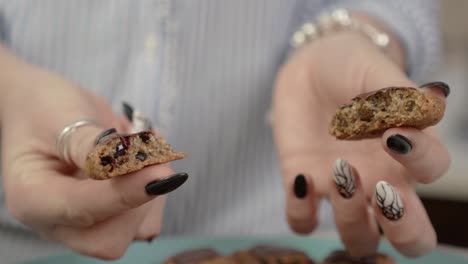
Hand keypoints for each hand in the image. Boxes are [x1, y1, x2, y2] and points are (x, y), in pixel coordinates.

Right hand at [1, 53, 186, 259]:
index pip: (82, 211)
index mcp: (34, 198)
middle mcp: (60, 220)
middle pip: (110, 238)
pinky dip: (157, 185)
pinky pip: (148, 216)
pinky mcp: (112, 214)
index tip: (159, 173)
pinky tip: (145, 155)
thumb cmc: (45, 108)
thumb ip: (95, 146)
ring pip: (136, 229)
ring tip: (142, 146)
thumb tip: (137, 165)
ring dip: (153, 188)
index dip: (124, 194)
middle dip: (139, 199)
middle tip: (150, 155)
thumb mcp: (63, 117)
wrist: (46, 106)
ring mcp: (88, 220)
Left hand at [273, 32, 449, 256]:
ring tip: (341, 172)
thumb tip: (428, 108)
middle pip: (410, 236)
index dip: (420, 159)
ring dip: (351, 219)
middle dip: (402, 228)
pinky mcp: (303, 184)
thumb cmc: (351, 68)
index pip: (434, 172)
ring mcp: (340, 187)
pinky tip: (301, 177)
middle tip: (380, 189)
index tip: (391, 133)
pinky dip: (301, 212)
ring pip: (359, 239)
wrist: (309, 68)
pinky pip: (303, 222)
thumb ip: (399, 94)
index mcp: (406, 150)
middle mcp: (379, 178)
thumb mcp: (375, 72)